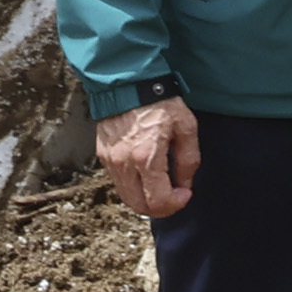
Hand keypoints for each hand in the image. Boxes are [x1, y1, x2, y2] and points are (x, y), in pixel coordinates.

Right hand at [96, 97, 199, 218]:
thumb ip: (188, 160)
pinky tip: (146, 175)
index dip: (176, 204)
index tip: (186, 193)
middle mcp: (123, 164)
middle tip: (175, 197)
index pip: (158, 200)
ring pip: (127, 197)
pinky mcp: (102, 156)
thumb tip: (185, 184)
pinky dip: (134, 187)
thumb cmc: (159, 102)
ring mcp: (110, 161)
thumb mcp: (186, 128)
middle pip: (139, 206)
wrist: (127, 83)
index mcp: (146, 157)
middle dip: (161, 208)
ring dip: (146, 199)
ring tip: (161, 187)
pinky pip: (119, 182)